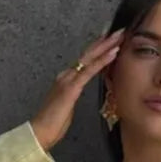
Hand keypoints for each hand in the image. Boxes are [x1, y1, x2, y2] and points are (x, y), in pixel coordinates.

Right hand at [30, 27, 124, 151]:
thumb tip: (78, 92)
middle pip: (88, 54)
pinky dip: (102, 60)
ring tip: (120, 36)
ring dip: (106, 45)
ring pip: (90, 58)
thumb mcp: (68, 107)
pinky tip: (113, 52)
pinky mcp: (71, 88)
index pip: (85, 60)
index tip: (111, 40)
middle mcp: (66, 75)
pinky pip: (90, 71)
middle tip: (120, 30)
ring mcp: (68, 79)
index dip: (98, 49)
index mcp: (66, 79)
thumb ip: (73, 96)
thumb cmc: (53, 124)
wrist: (40, 131)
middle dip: (105, 41)